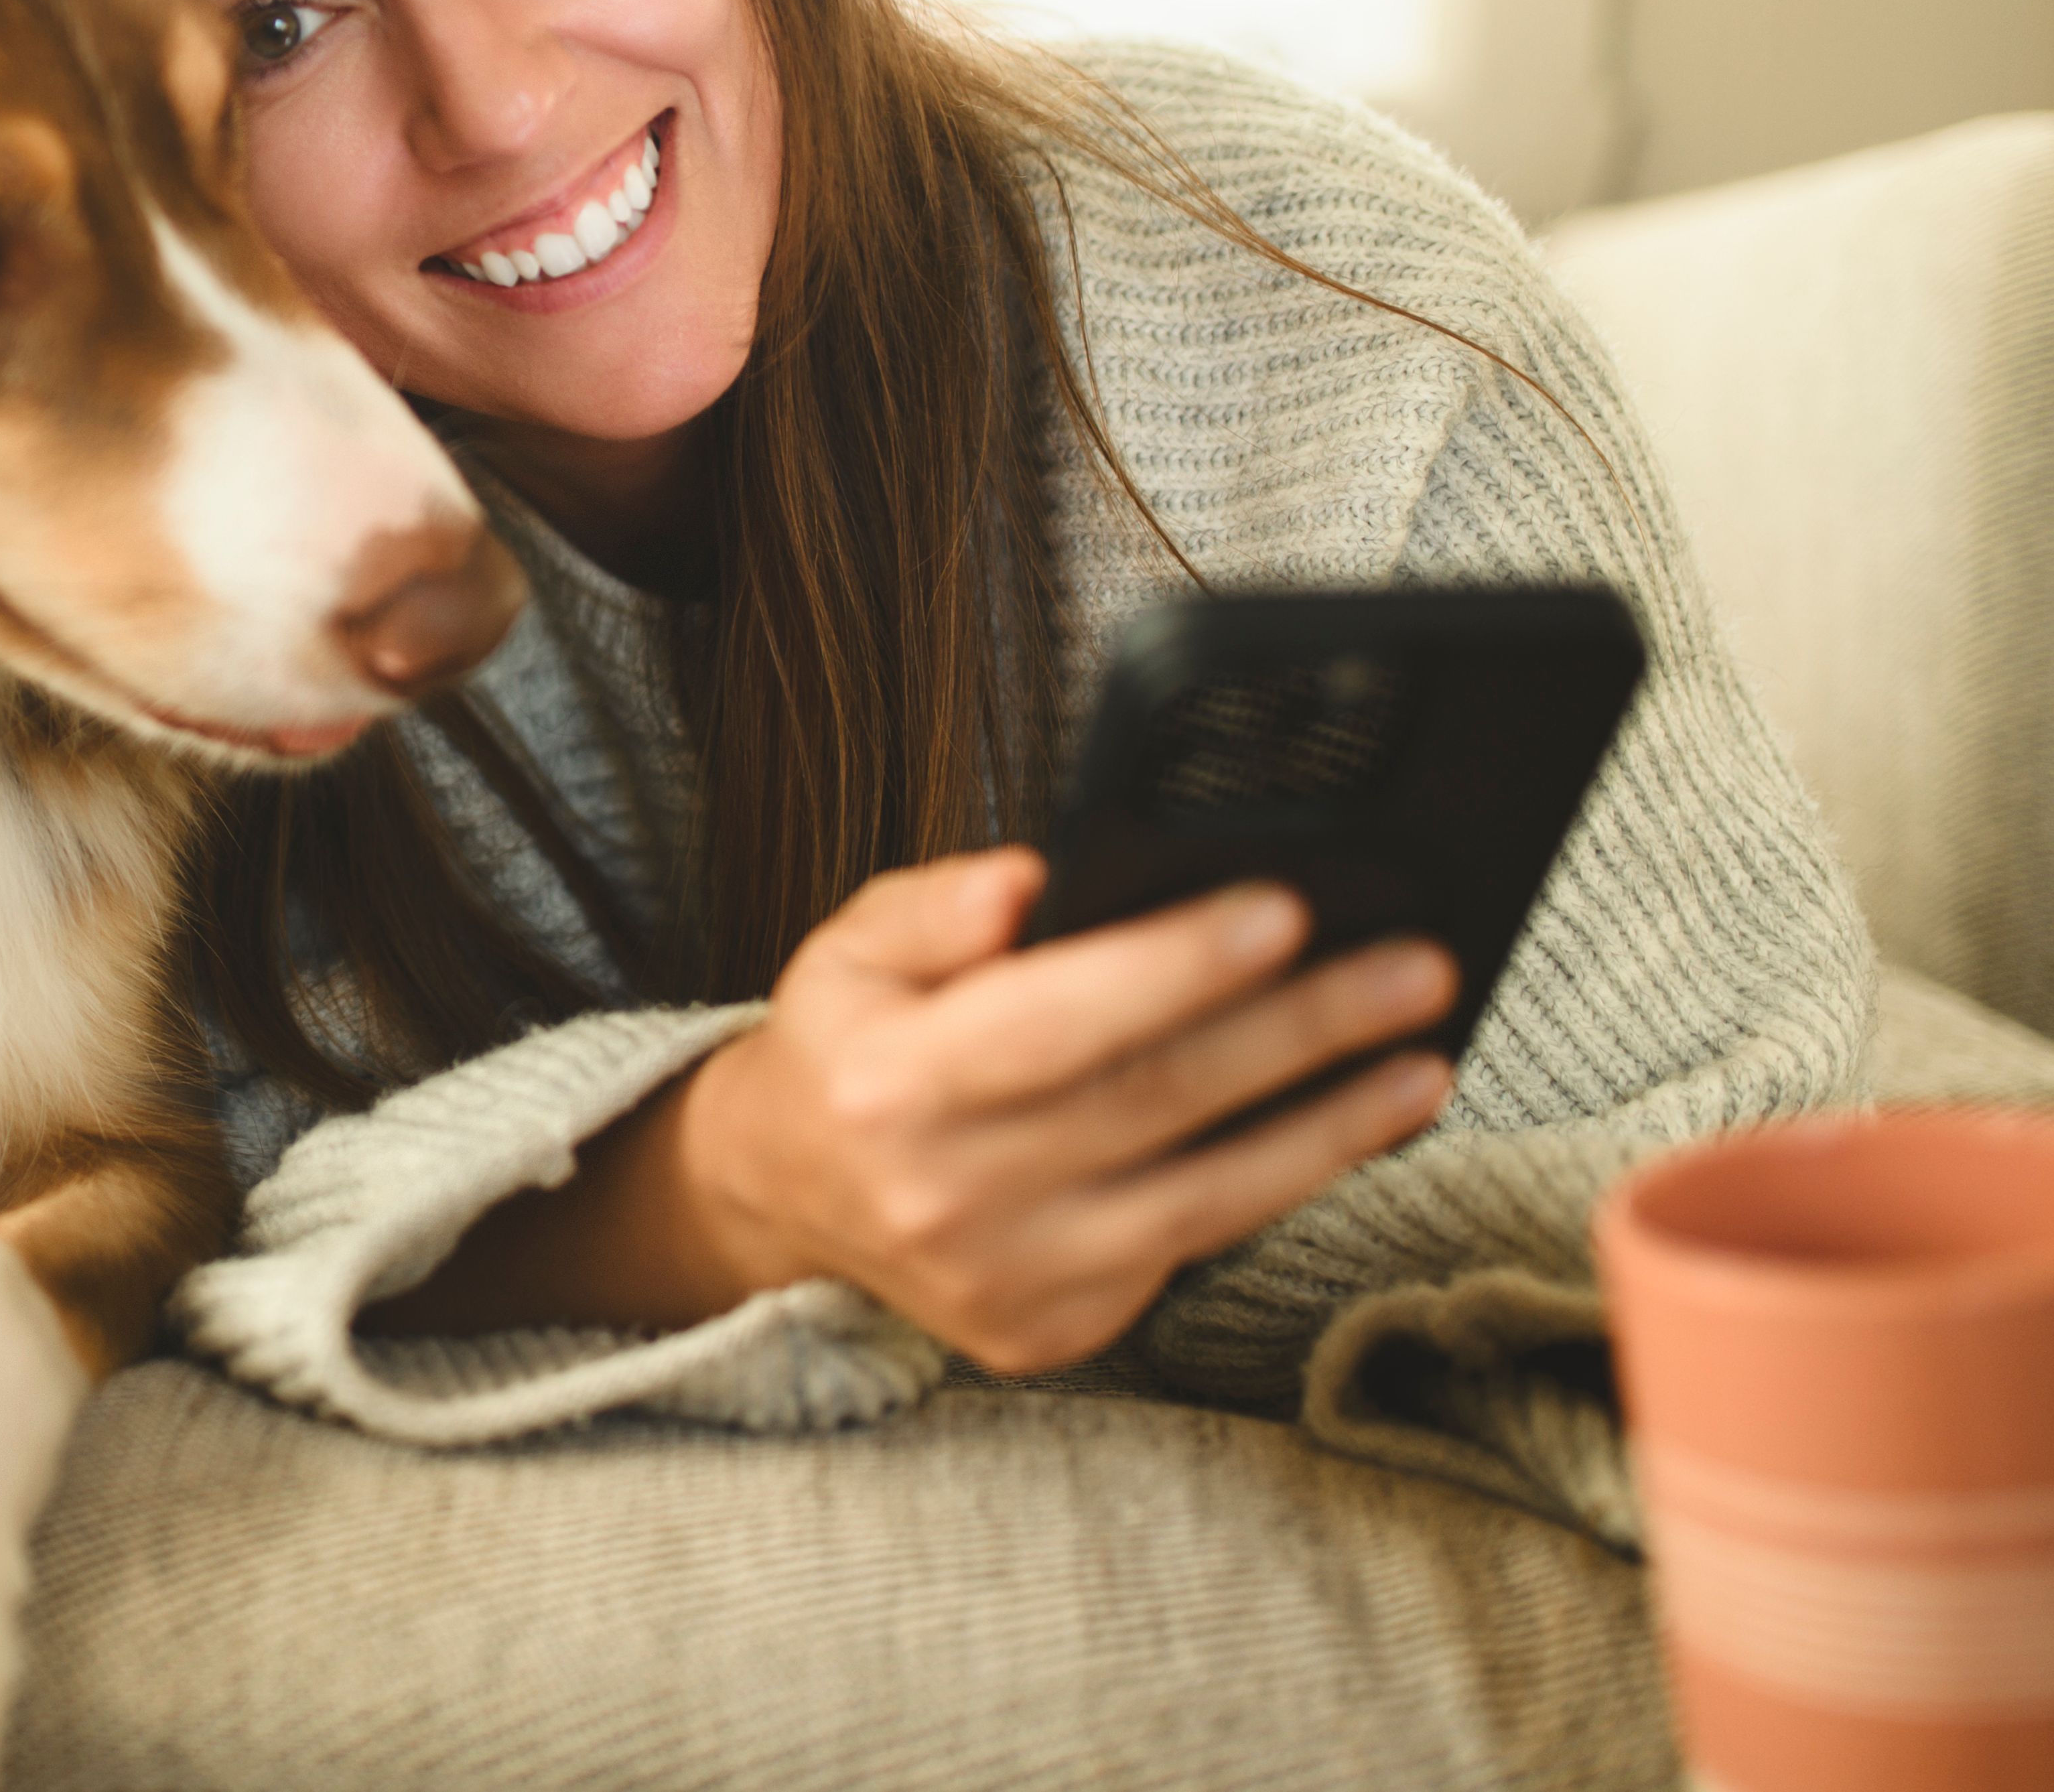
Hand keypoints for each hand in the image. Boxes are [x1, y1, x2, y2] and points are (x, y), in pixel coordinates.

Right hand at [368, 849, 1457, 1372]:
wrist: (786, 1194)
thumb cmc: (848, 1046)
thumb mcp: (855, 945)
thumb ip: (940, 907)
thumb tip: (1038, 879)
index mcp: (887, 1084)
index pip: (1056, 1020)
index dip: (1176, 967)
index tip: (1286, 910)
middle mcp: (944, 1196)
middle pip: (1155, 1103)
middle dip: (1301, 1028)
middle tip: (1414, 968)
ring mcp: (1004, 1279)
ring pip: (1203, 1197)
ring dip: (1332, 1124)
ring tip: (1425, 1059)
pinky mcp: (1051, 1332)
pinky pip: (1192, 1247)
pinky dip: (1281, 1185)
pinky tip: (1350, 1126)